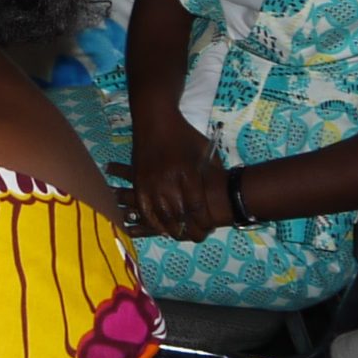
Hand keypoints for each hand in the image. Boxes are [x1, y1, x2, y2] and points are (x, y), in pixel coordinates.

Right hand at [115, 117, 229, 242]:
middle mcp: (167, 180)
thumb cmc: (184, 135)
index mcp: (187, 172)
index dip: (203, 220)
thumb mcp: (205, 150)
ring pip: (160, 215)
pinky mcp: (138, 182)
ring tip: (180, 235)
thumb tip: (219, 191)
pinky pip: (143, 208)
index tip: (210, 228)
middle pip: (178, 215)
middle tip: (197, 236)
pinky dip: (151, 221)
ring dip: (170, 229)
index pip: (196, 205)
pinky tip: (159, 228)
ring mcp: (150, 182)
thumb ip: (212, 172)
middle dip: (189, 230)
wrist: (155, 121)